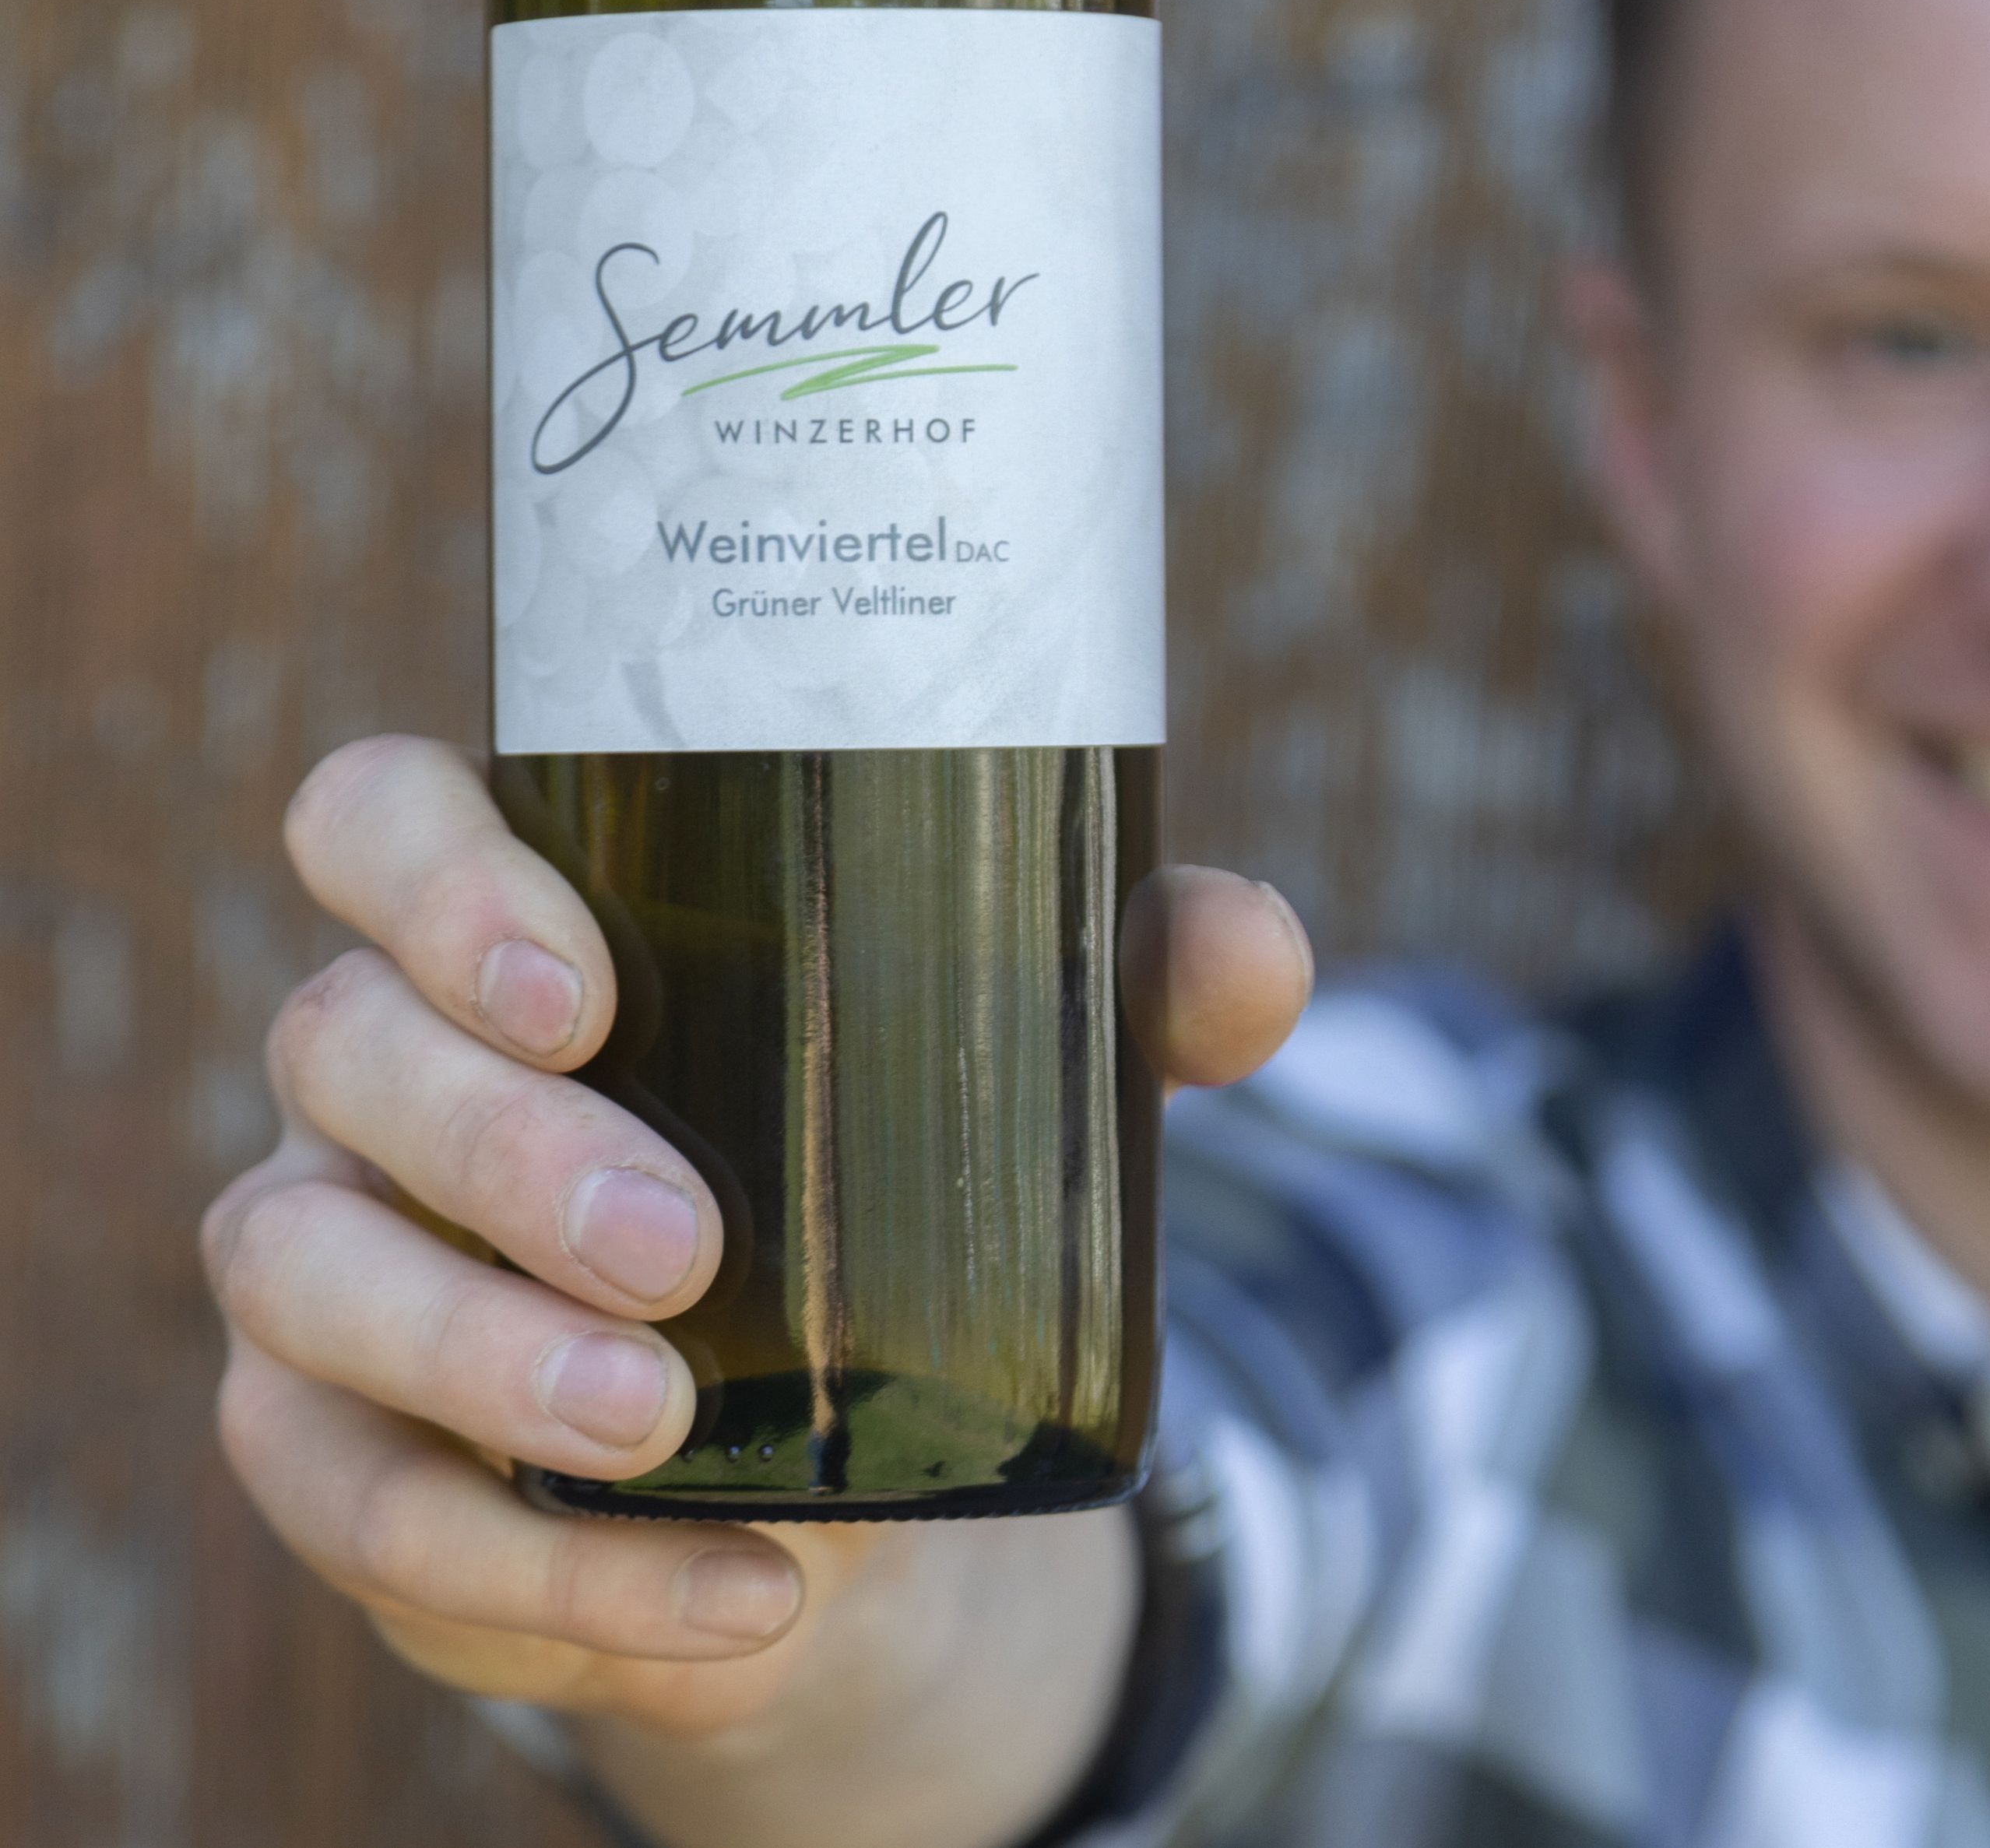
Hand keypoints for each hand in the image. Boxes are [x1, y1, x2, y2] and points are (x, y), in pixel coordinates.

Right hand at [203, 735, 1311, 1755]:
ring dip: (479, 1354)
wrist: (841, 1455)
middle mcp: (377, 1074)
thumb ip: (1138, 983)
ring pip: (305, 1275)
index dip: (433, 877)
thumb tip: (1256, 949)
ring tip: (661, 1419)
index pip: (372, 819)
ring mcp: (331, 1264)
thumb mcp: (1016, 1069)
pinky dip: (557, 1577)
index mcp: (508, 925)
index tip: (588, 981)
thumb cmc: (886, 1173)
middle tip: (690, 1240)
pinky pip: (371, 1516)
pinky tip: (734, 1598)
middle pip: (343, 1048)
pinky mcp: (342, 1459)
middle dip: (501, 1145)